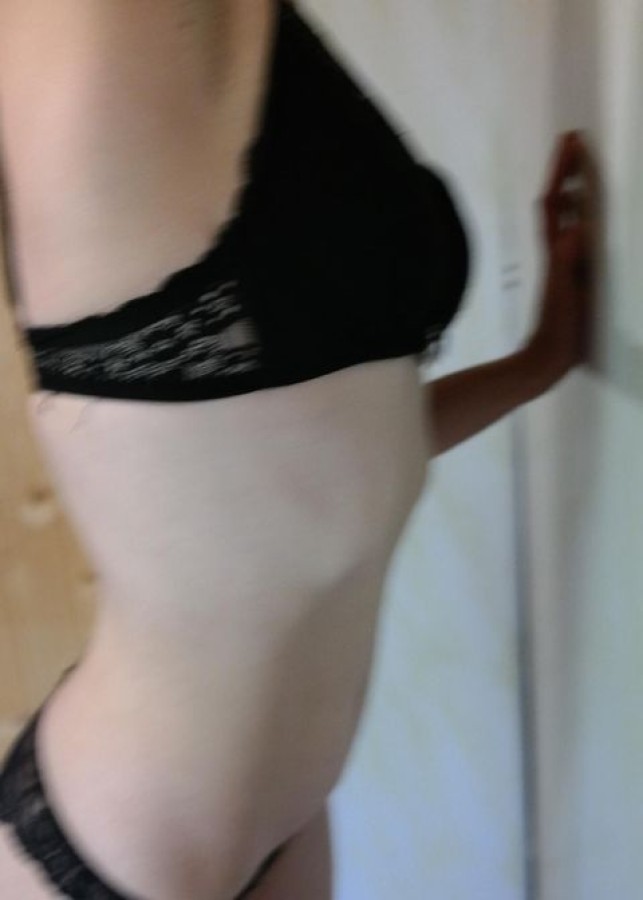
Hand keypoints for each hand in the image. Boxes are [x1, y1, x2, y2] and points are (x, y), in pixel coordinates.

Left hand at [526, 130, 601, 382]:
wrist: (545, 359)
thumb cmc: (557, 329)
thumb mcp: (564, 294)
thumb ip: (566, 264)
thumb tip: (575, 229)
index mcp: (556, 251)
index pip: (556, 203)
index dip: (561, 172)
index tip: (570, 140)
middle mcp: (557, 251)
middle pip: (558, 204)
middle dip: (565, 172)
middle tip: (575, 143)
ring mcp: (561, 263)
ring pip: (565, 219)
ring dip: (572, 191)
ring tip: (583, 170)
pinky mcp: (568, 278)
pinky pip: (574, 239)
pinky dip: (580, 220)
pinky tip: (588, 221)